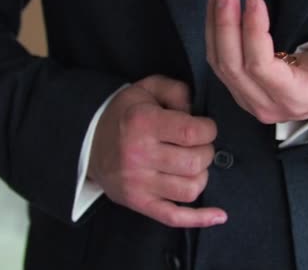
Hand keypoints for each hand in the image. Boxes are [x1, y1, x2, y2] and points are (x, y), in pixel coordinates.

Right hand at [88, 75, 226, 227]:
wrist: (88, 142)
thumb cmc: (126, 114)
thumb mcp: (148, 88)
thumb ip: (177, 90)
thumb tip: (196, 111)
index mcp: (142, 123)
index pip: (193, 133)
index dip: (208, 129)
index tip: (204, 127)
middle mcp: (139, 155)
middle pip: (195, 162)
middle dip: (206, 151)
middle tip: (197, 145)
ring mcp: (138, 183)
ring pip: (190, 189)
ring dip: (200, 176)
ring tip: (191, 164)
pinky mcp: (138, 202)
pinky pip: (174, 217)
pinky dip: (199, 218)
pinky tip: (219, 215)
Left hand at [205, 0, 307, 122]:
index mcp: (294, 99)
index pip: (261, 67)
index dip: (253, 33)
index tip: (254, 0)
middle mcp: (264, 104)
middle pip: (232, 66)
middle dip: (225, 24)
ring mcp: (248, 98)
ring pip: (218, 63)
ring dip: (215, 24)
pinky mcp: (239, 88)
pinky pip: (218, 61)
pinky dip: (214, 31)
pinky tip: (216, 7)